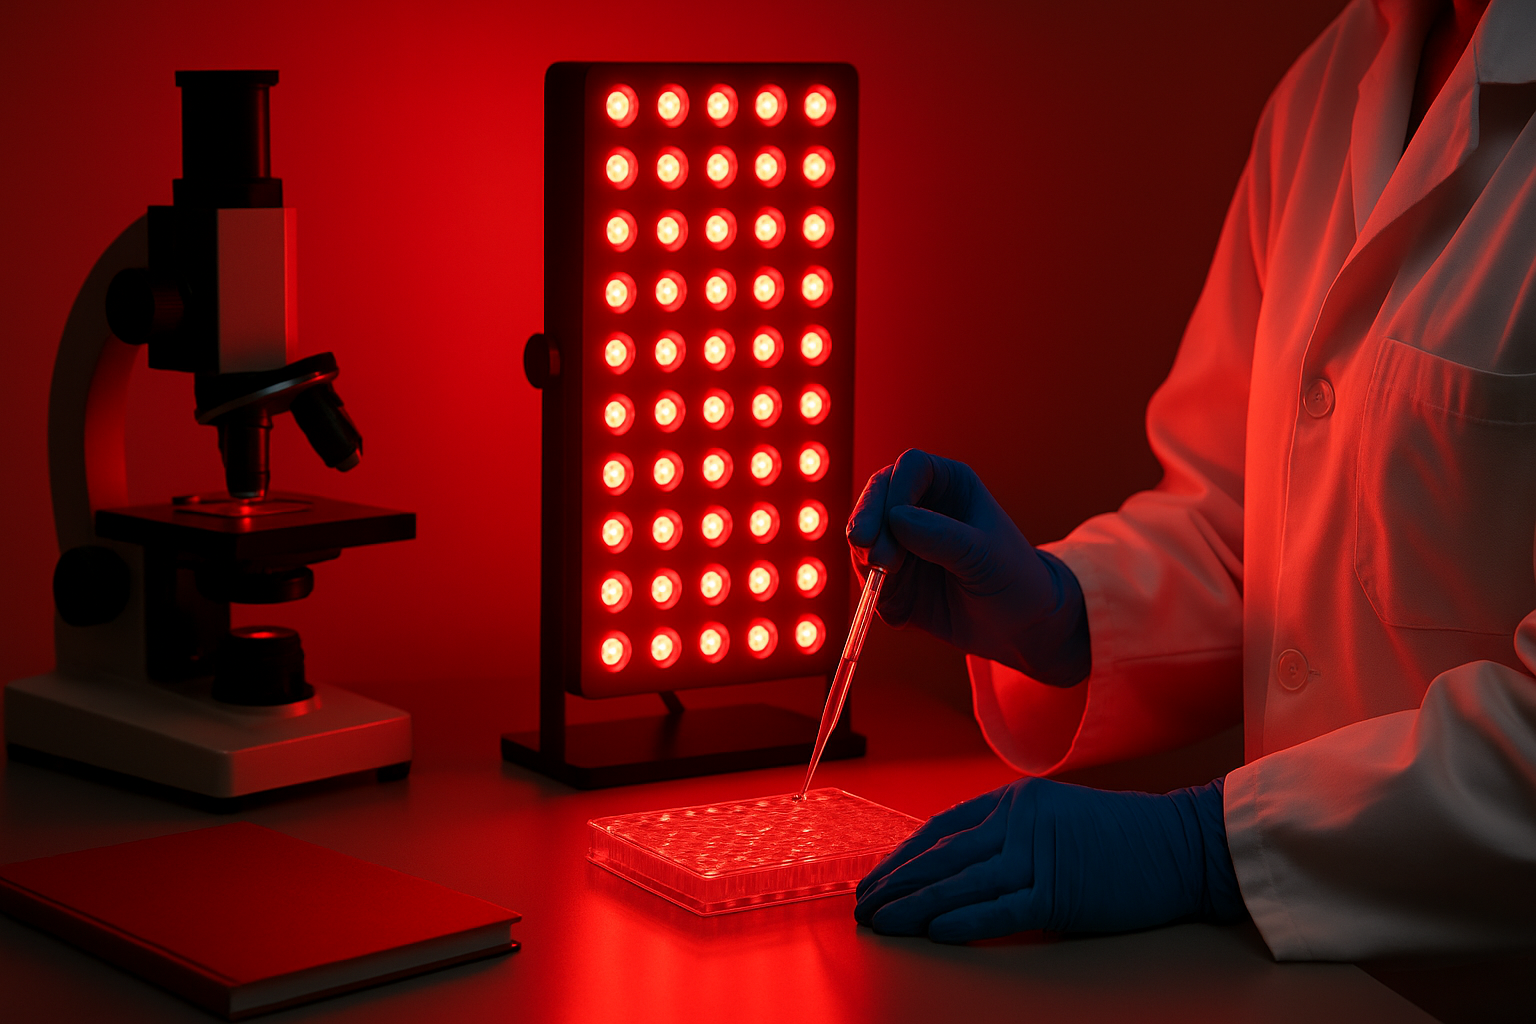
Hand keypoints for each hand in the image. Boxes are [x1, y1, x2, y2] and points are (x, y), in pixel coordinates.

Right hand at [846, 449, 1088, 685]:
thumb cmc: (1014, 580)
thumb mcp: (985, 556)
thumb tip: (896, 518)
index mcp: (950, 486)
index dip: (896, 489)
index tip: (895, 521)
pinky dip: (874, 591)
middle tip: (865, 547)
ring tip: (884, 575)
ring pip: (865, 537)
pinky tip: (894, 607)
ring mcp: (903, 544)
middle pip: (878, 496)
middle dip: (866, 519)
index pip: (910, 468)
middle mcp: (921, 508)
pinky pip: (869, 579)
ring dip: (866, 555)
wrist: (1020, 627)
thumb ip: (943, 537)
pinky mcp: (894, 579)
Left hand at [854, 776, 1245, 941]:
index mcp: (1015, 800)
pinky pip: (1000, 909)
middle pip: (941, 856)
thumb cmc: (1123, 837)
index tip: (878, 877)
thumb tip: (960, 870)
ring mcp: (1038, 855)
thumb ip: (1010, 836)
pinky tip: (934, 931)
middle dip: (896, 883)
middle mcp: (1018, 822)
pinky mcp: (1059, 891)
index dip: (905, 856)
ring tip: (883, 922)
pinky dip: (964, 919)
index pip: (942, 829)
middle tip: (863, 904)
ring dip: (914, 905)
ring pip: (960, 883)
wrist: (1184, 844)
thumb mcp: (1056, 819)